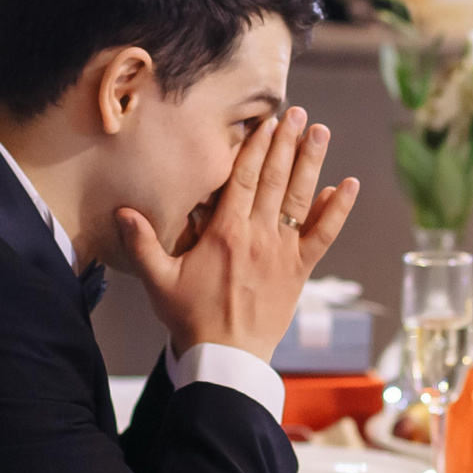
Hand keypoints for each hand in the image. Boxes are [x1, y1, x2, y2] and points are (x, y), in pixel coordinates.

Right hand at [116, 107, 358, 364]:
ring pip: (302, 199)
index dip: (256, 148)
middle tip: (298, 113)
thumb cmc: (191, 319)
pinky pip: (324, 235)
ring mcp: (283, 252)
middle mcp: (259, 236)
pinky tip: (349, 185)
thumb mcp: (159, 281)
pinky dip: (338, 210)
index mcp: (225, 233)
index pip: (244, 179)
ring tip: (321, 132)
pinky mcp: (299, 271)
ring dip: (312, 163)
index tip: (266, 122)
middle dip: (287, 143)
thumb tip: (123, 211)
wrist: (227, 358)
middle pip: (276, 179)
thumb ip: (142, 243)